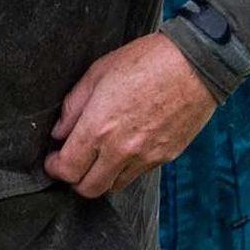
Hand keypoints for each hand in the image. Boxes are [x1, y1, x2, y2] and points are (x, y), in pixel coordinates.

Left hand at [45, 33, 218, 197]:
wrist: (195, 63)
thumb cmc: (146, 61)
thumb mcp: (98, 73)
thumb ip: (73, 106)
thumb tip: (59, 132)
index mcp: (98, 128)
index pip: (67, 170)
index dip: (54, 168)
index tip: (54, 160)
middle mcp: (120, 150)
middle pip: (88, 189)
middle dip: (75, 180)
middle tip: (73, 164)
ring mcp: (145, 157)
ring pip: (114, 186)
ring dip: (102, 177)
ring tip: (99, 157)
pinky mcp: (165, 157)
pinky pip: (138, 174)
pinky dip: (126, 168)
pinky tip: (126, 149)